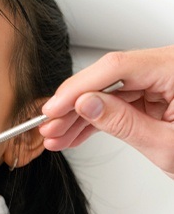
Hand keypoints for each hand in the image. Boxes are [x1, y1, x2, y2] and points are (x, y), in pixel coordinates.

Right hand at [40, 45, 173, 177]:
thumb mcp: (166, 145)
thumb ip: (122, 122)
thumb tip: (86, 104)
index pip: (117, 67)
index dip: (78, 88)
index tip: (55, 108)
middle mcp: (169, 68)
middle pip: (108, 79)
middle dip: (74, 106)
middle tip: (51, 125)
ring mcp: (161, 81)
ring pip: (108, 93)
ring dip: (80, 117)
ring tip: (58, 136)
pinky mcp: (155, 95)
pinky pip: (118, 103)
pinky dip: (97, 121)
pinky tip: (76, 134)